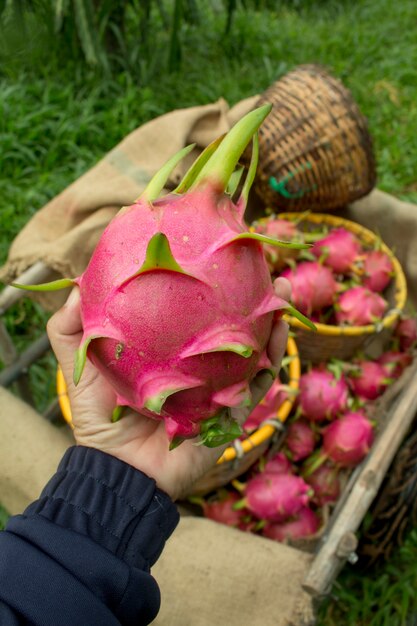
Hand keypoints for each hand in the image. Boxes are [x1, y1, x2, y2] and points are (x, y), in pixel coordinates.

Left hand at [47, 278, 290, 499]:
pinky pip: (258, 384)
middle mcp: (199, 365)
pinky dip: (272, 360)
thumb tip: (77, 286)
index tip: (216, 253)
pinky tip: (281, 335)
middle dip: (251, 296)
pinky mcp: (231, 411)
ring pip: (254, 349)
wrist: (119, 471)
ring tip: (284, 292)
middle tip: (262, 266)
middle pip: (231, 325)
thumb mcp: (80, 371)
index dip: (208, 286)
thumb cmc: (100, 422)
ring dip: (273, 320)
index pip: (194, 313)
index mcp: (170, 352)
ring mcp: (218, 387)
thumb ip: (71, 331)